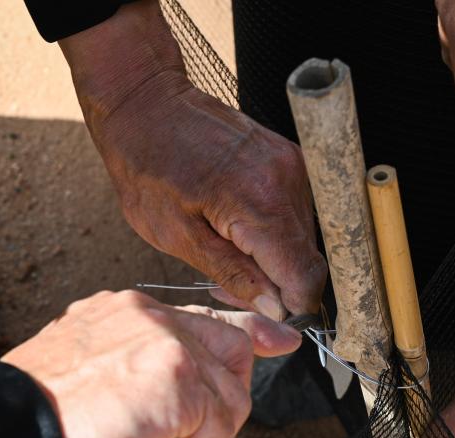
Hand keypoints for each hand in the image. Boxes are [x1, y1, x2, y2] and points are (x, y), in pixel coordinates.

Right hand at [2, 290, 301, 437]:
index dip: (248, 331)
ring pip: (229, 399)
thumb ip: (136, 370)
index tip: (278, 340)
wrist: (2, 437)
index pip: (203, 315)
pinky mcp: (180, 382)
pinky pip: (218, 432)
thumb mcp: (87, 374)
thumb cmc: (33, 420)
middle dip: (223, 402)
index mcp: (125, 310)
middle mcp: (150, 315)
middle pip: (233, 350)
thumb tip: (177, 401)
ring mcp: (169, 345)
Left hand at [59, 1, 326, 319]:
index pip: (304, 277)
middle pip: (308, 260)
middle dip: (279, 287)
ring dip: (276, 261)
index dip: (293, 307)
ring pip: (304, 239)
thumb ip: (233, 275)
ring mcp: (294, 165)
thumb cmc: (147, 167)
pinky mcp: (292, 158)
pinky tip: (238, 233)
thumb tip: (275, 309)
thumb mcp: (176, 235)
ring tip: (228, 256)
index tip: (271, 318)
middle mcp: (288, 182)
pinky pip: (297, 214)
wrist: (146, 102)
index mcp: (259, 205)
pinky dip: (274, 234)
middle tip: (233, 289)